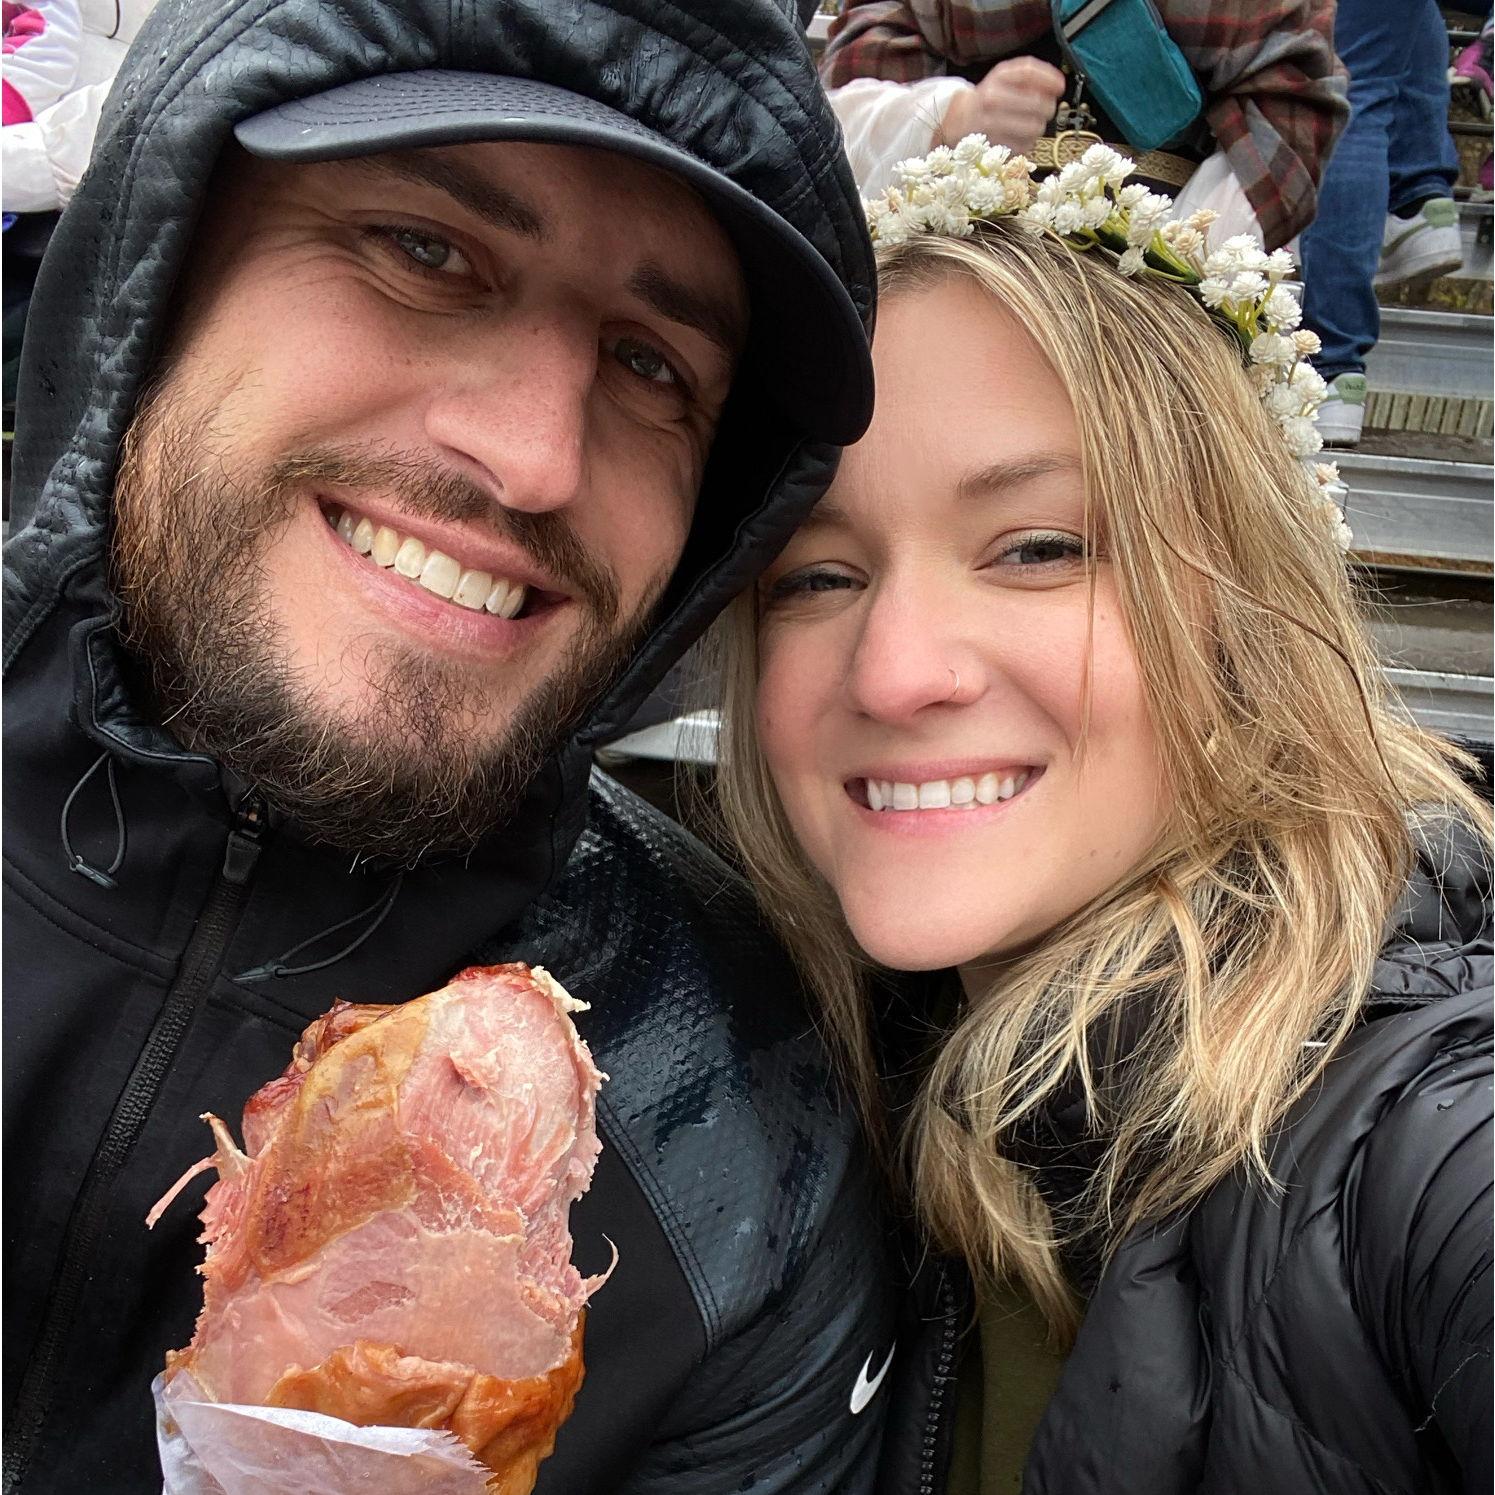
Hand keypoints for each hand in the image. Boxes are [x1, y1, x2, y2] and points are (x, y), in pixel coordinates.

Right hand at [935, 56, 1066, 153]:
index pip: (1030, 73)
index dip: (1050, 79)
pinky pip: (1025, 145)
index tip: (1060, 87)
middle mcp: (993, 98)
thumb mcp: (1005, 77)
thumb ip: (1030, 75)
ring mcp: (992, 124)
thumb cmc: (990, 97)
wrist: (959, 120)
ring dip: (1038, 127)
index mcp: (997, 77)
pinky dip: (1027, 142)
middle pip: (1038, 104)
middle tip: (1045, 110)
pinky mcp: (994, 145)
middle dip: (1048, 108)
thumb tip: (1058, 85)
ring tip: (1029, 124)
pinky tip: (1018, 136)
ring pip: (1035, 127)